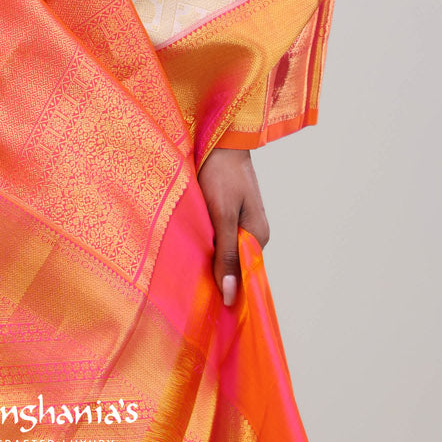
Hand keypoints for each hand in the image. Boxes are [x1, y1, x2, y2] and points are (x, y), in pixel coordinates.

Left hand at [196, 147, 270, 307]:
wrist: (218, 136)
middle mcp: (252, 232)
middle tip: (186, 287)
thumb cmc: (221, 171)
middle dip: (212, 274)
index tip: (203, 305)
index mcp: (257, 236)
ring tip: (184, 268)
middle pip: (233, 265)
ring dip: (206, 256)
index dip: (224, 290)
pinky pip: (218, 236)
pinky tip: (188, 244)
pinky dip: (204, 241)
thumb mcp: (222, 213)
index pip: (244, 277)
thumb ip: (227, 253)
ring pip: (223, 250)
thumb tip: (230, 296)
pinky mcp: (228, 212)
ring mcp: (241, 222)